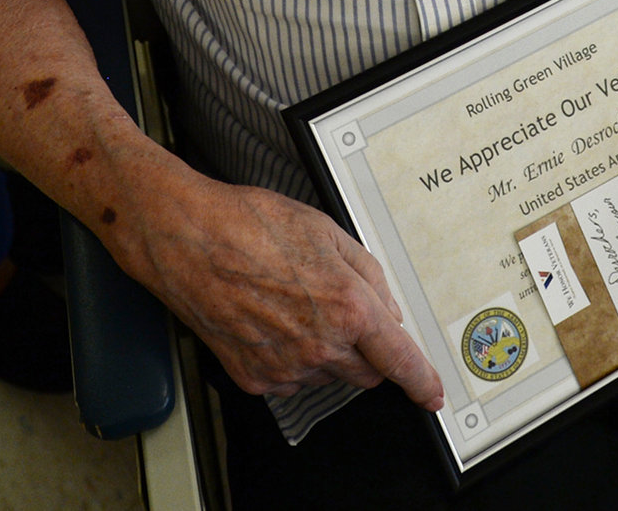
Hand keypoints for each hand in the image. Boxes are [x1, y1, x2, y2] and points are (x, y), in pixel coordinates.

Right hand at [116, 170, 445, 408]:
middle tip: (340, 313)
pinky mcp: (255, 377)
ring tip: (290, 303)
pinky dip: (291, 358)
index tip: (431, 394)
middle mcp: (318, 344)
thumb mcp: (325, 230)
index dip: (421, 381)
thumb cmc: (248, 225)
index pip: (399, 359)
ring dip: (325, 351)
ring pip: (328, 375)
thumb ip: (367, 273)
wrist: (186, 239)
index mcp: (346, 306)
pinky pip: (291, 379)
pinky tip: (270, 320)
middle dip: (367, 352)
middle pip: (366, 373)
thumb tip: (386, 307)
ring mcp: (285, 366)